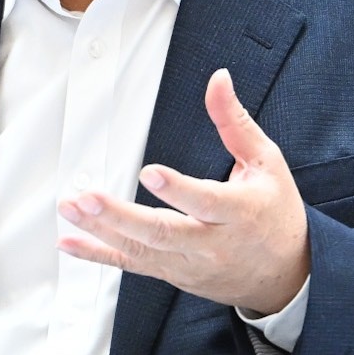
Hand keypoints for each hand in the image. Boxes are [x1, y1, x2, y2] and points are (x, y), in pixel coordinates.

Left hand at [56, 68, 310, 313]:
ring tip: (70, 208)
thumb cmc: (275, 213)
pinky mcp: (173, 274)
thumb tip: (218, 79)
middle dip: (120, 216)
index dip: (178, 190)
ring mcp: (190, 264)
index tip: (148, 172)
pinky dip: (97, 255)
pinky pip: (132, 266)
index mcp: (240, 212)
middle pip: (164, 233)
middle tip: (86, 198)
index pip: (207, 202)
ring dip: (101, 231)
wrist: (284, 276)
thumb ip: (234, 122)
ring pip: (142, 251)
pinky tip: (68, 242)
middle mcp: (213, 244)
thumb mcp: (266, 163)